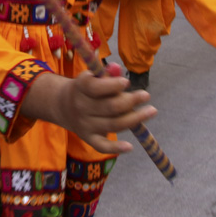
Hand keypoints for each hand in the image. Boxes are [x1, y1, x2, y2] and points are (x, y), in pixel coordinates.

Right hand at [22, 71, 156, 154]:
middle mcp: (81, 107)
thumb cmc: (86, 88)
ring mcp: (85, 124)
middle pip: (110, 107)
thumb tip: (117, 68)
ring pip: (113, 124)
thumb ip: (106, 73)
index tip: (127, 83)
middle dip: (131, 101)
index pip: (95, 88)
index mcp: (80, 87)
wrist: (64, 106)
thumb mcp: (92, 77)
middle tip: (146, 95)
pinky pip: (102, 146)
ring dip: (134, 119)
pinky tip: (130, 147)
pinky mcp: (89, 138)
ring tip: (152, 110)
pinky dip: (116, 148)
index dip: (113, 86)